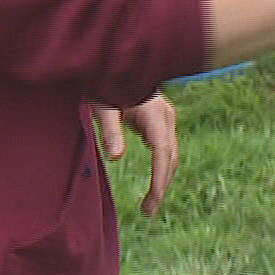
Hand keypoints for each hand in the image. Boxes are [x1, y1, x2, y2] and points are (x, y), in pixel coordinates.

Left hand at [93, 94, 178, 215]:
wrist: (117, 61)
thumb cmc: (107, 83)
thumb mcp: (103, 106)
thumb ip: (110, 130)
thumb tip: (116, 158)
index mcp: (155, 114)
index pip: (162, 153)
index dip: (159, 180)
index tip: (152, 203)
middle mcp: (166, 116)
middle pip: (170, 158)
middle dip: (161, 186)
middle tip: (148, 212)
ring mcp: (166, 117)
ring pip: (170, 154)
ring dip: (163, 178)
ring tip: (149, 204)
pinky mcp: (161, 119)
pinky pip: (165, 148)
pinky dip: (161, 166)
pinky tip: (153, 181)